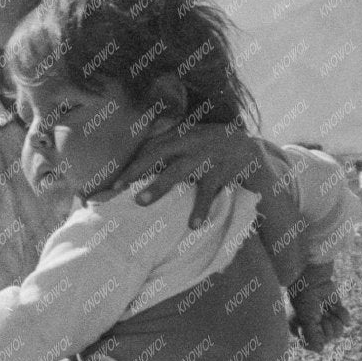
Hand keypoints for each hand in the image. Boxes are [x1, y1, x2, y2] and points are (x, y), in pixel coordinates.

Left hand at [129, 126, 275, 228]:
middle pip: (158, 154)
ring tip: (142, 202)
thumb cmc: (211, 143)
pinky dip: (200, 208)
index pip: (151, 147)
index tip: (115, 183)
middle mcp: (190, 144)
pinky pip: (207, 193)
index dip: (132, 163)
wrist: (247, 146)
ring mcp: (205, 158)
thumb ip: (167, 142)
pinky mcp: (220, 173)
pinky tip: (193, 225)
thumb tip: (139, 153)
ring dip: (159, 186)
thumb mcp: (190, 135)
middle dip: (137, 170)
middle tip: (118, 188)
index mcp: (180, 136)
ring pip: (178, 172)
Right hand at [288, 265, 350, 350]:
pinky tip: (334, 307)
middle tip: (321, 316)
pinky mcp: (336, 309)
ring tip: (327, 311)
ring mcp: (325, 317)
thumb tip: (319, 350)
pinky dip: (342, 314)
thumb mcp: (305, 321)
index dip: (317, 338)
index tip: (314, 327)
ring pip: (338, 332)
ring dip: (335, 321)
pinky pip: (345, 321)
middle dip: (327, 327)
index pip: (313, 345)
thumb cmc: (304, 300)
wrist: (313, 277)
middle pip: (328, 339)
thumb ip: (311, 338)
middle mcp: (312, 325)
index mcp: (301, 329)